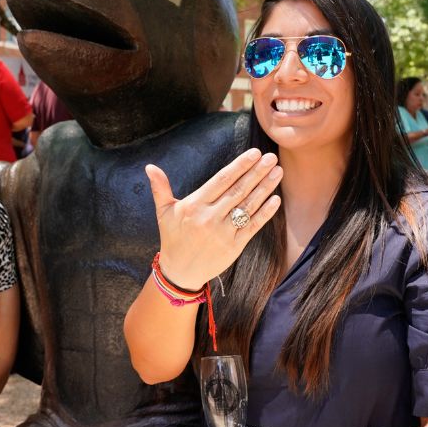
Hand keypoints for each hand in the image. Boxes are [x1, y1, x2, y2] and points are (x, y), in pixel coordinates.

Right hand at [145, 148, 281, 289]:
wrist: (180, 272)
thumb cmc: (172, 238)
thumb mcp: (164, 212)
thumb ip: (160, 188)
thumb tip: (150, 167)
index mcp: (195, 205)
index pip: (221, 180)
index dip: (239, 166)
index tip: (254, 153)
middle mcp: (210, 217)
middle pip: (238, 190)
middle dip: (257, 172)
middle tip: (271, 157)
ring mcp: (224, 232)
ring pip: (248, 206)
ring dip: (265, 188)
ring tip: (277, 172)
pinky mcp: (234, 246)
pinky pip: (252, 226)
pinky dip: (265, 212)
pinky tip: (276, 199)